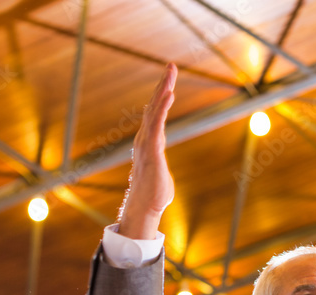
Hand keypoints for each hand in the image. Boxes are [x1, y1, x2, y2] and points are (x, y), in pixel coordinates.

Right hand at [118, 62, 177, 239]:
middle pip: (154, 105)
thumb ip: (159, 168)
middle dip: (162, 84)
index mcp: (149, 141)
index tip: (168, 79)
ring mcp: (147, 142)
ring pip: (154, 110)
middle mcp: (145, 138)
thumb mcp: (159, 174)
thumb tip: (157, 174)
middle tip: (171, 65)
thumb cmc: (154, 194)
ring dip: (162, 89)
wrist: (146, 207)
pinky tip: (169, 93)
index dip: (161, 95)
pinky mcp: (151, 148)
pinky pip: (156, 123)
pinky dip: (162, 107)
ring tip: (170, 72)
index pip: (155, 113)